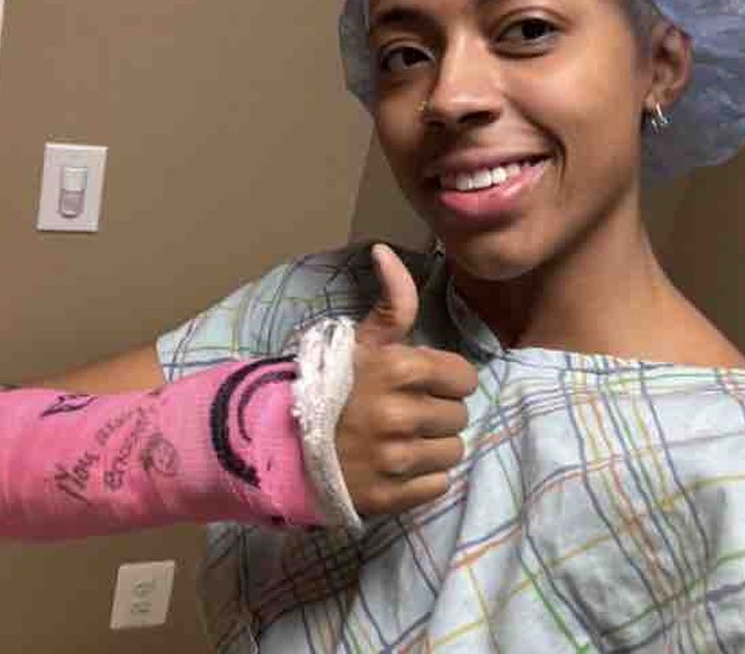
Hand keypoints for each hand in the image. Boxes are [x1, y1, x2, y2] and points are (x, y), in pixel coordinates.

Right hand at [336, 243, 478, 516]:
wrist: (281, 445)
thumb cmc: (328, 387)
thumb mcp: (359, 341)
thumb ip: (391, 302)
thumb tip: (385, 249)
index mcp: (397, 369)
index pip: (464, 377)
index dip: (446, 379)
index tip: (423, 383)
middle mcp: (400, 414)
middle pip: (459, 416)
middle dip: (438, 412)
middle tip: (406, 412)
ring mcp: (395, 458)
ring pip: (452, 451)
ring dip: (433, 446)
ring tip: (401, 440)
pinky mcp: (390, 495)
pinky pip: (438, 485)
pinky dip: (423, 478)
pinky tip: (396, 466)